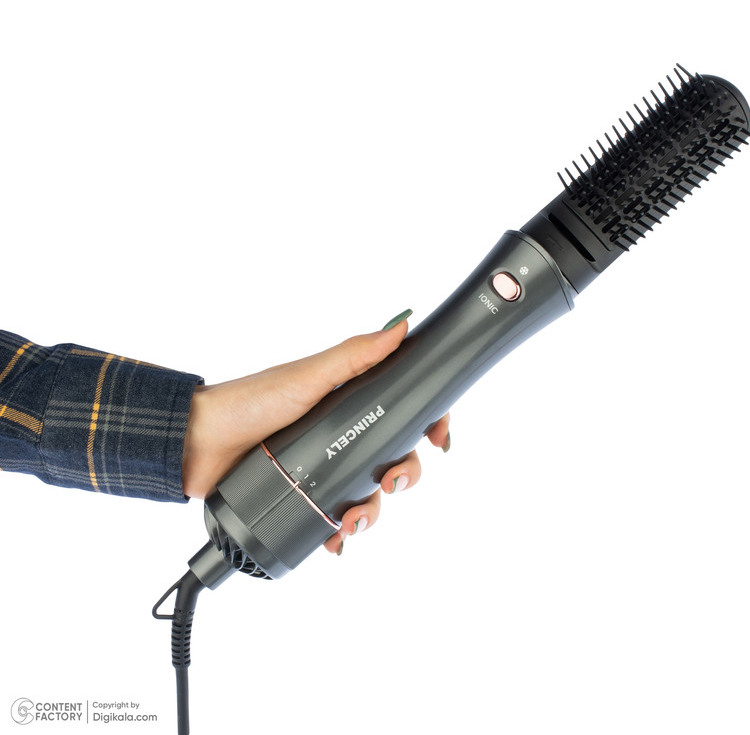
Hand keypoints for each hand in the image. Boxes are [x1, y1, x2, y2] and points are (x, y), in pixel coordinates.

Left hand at [181, 315, 450, 553]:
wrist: (196, 444)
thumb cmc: (248, 402)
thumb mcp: (307, 377)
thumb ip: (354, 356)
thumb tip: (399, 326)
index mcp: (348, 402)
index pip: (402, 410)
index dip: (427, 424)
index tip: (439, 438)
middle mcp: (341, 434)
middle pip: (393, 457)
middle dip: (404, 474)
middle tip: (393, 481)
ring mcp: (323, 467)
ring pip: (368, 493)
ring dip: (372, 511)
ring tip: (353, 519)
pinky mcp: (303, 496)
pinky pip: (334, 518)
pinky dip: (342, 532)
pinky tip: (337, 538)